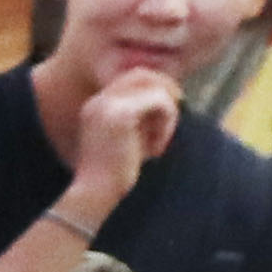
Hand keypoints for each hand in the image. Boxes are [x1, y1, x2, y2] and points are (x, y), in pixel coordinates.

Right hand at [65, 60, 178, 211]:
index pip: (130, 79)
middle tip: (176, 114)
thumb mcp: (130, 141)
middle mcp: (98, 101)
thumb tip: (172, 102)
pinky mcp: (121, 114)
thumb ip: (144, 119)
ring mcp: (108, 105)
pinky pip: (160, 102)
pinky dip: (168, 121)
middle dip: (165, 89)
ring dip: (167, 111)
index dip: (154, 90)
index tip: (166, 114)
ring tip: (161, 141)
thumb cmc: (114, 177)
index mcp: (96, 106)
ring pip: (154, 87)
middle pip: (142, 74)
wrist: (95, 197)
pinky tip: (157, 149)